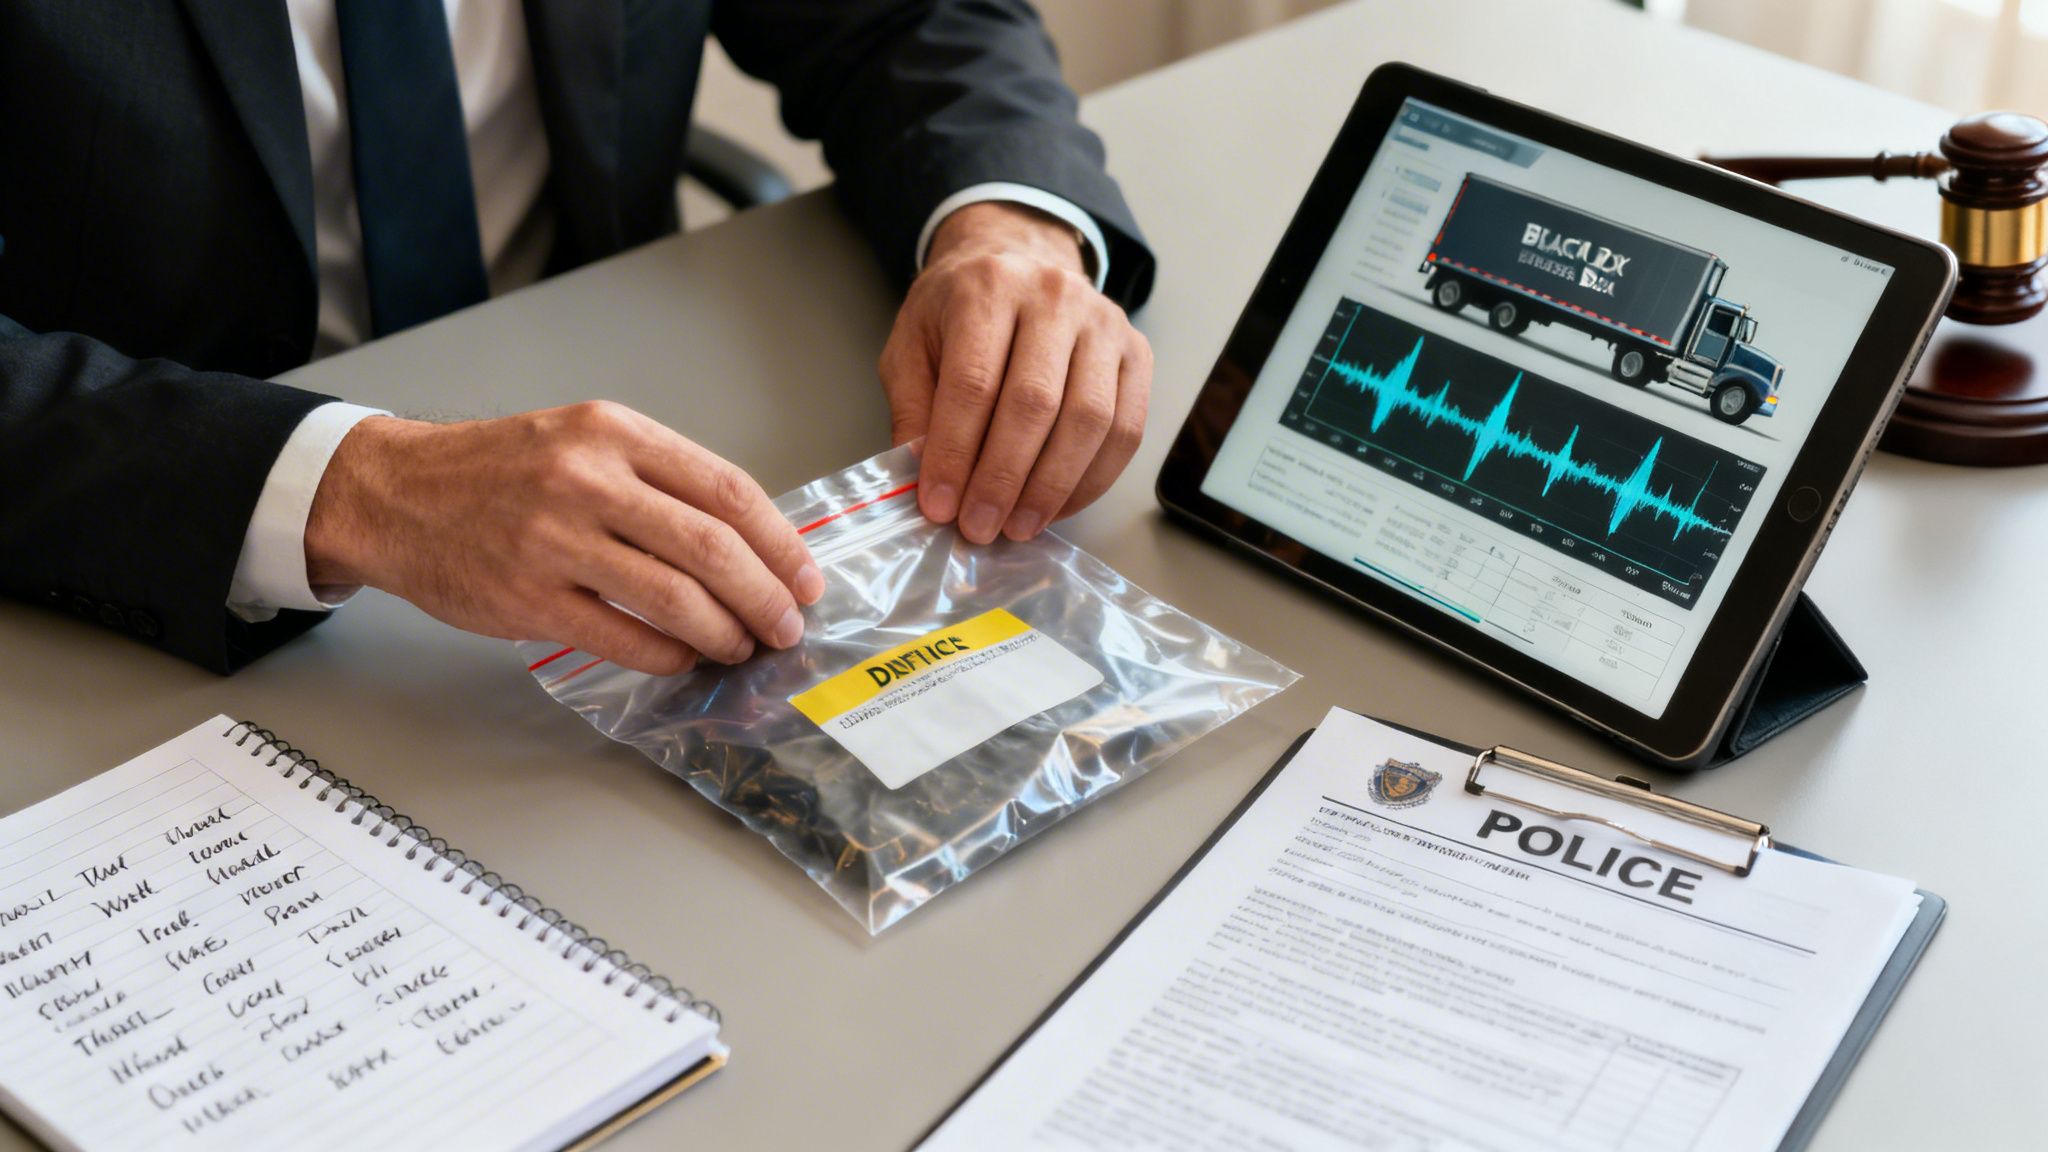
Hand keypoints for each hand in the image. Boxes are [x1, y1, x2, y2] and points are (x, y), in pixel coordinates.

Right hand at [304, 402, 824, 675]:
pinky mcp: (527, 598)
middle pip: (712, 547)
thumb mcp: (584, 442)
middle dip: (766, 596)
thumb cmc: (500, 471)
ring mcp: (555, 542)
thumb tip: (750, 543)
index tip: (806, 578)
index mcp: (614, 432)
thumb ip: (659, 480)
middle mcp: (587, 479)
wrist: (395, 492)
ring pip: (675, 597)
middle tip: (787, 626)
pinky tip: (683, 657)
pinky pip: (623, 637)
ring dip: (724, 632)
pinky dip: (668, 655)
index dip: (781, 543)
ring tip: (741, 647)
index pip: (727, 490)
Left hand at [879, 201, 1151, 544]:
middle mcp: (1053, 297)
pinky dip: (1093, 479)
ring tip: (1019, 526)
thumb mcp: (912, 345)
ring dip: (1052, 487)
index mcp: (988, 288)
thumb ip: (914, 408)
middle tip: (980, 526)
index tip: (940, 505)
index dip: (956, 453)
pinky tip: (1060, 505)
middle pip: (1035, 403)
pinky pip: (1126, 429)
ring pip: (1089, 420)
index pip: (974, 383)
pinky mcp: (1136, 352)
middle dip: (1004, 479)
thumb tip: (923, 476)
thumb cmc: (958, 311)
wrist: (1016, 260)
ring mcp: (1104, 323)